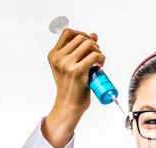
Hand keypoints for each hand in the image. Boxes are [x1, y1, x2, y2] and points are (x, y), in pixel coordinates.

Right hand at [43, 28, 105, 147]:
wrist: (69, 105)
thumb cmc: (71, 87)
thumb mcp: (70, 66)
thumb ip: (79, 50)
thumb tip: (94, 35)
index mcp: (54, 55)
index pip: (67, 33)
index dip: (81, 34)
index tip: (88, 43)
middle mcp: (58, 58)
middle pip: (80, 38)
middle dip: (92, 44)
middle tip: (96, 55)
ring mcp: (67, 64)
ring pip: (88, 45)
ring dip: (97, 50)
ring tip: (98, 60)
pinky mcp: (78, 71)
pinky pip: (95, 56)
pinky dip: (101, 57)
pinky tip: (101, 64)